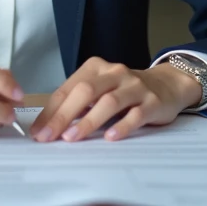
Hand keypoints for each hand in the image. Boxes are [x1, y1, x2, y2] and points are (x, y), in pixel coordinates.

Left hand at [29, 57, 201, 141]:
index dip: (51, 111)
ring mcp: (134, 87)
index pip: (68, 89)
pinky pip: (135, 115)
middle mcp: (115, 73)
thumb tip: (49, 125)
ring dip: (88, 121)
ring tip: (72, 137)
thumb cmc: (125, 91)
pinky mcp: (152, 102)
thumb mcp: (100, 89)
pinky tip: (110, 138)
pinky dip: (122, 126)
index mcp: (96, 68)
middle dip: (63, 115)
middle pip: (85, 92)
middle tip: (49, 136)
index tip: (39, 131)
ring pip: (109, 102)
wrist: (167, 85)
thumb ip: (78, 102)